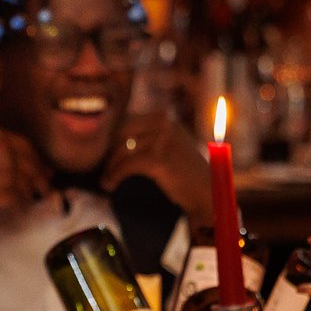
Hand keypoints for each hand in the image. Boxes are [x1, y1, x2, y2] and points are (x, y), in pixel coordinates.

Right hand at [0, 128, 47, 254]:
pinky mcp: (7, 190)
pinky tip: (15, 210)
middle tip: (44, 190)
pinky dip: (21, 207)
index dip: (37, 161)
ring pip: (30, 184)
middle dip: (40, 179)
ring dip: (30, 195)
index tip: (42, 171)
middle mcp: (5, 150)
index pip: (28, 147)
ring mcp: (7, 169)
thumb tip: (31, 162)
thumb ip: (2, 153)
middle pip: (34, 165)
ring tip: (25, 202)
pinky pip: (22, 200)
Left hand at [101, 113, 213, 230]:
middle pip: (121, 133)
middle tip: (104, 167)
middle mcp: (164, 124)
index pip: (127, 121)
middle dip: (109, 151)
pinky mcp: (158, 160)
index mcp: (165, 118)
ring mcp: (162, 141)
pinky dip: (114, 176)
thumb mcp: (171, 144)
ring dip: (109, 167)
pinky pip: (127, 166)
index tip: (105, 153)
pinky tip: (109, 185)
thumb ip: (150, 136)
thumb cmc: (187, 172)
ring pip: (122, 151)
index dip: (112, 138)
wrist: (206, 192)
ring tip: (105, 180)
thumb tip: (116, 139)